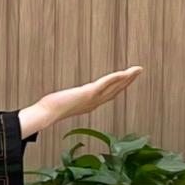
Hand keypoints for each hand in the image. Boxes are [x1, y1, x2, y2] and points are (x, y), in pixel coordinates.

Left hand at [17, 65, 142, 139]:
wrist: (46, 114)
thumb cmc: (49, 109)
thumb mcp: (61, 103)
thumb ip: (65, 100)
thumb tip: (57, 99)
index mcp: (90, 104)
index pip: (109, 94)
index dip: (120, 87)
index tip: (127, 79)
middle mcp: (94, 103)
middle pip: (116, 90)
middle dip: (128, 81)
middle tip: (139, 71)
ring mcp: (93, 99)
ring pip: (114, 87)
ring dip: (127, 78)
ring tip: (137, 70)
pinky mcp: (88, 93)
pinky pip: (105, 84)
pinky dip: (115, 78)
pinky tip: (124, 73)